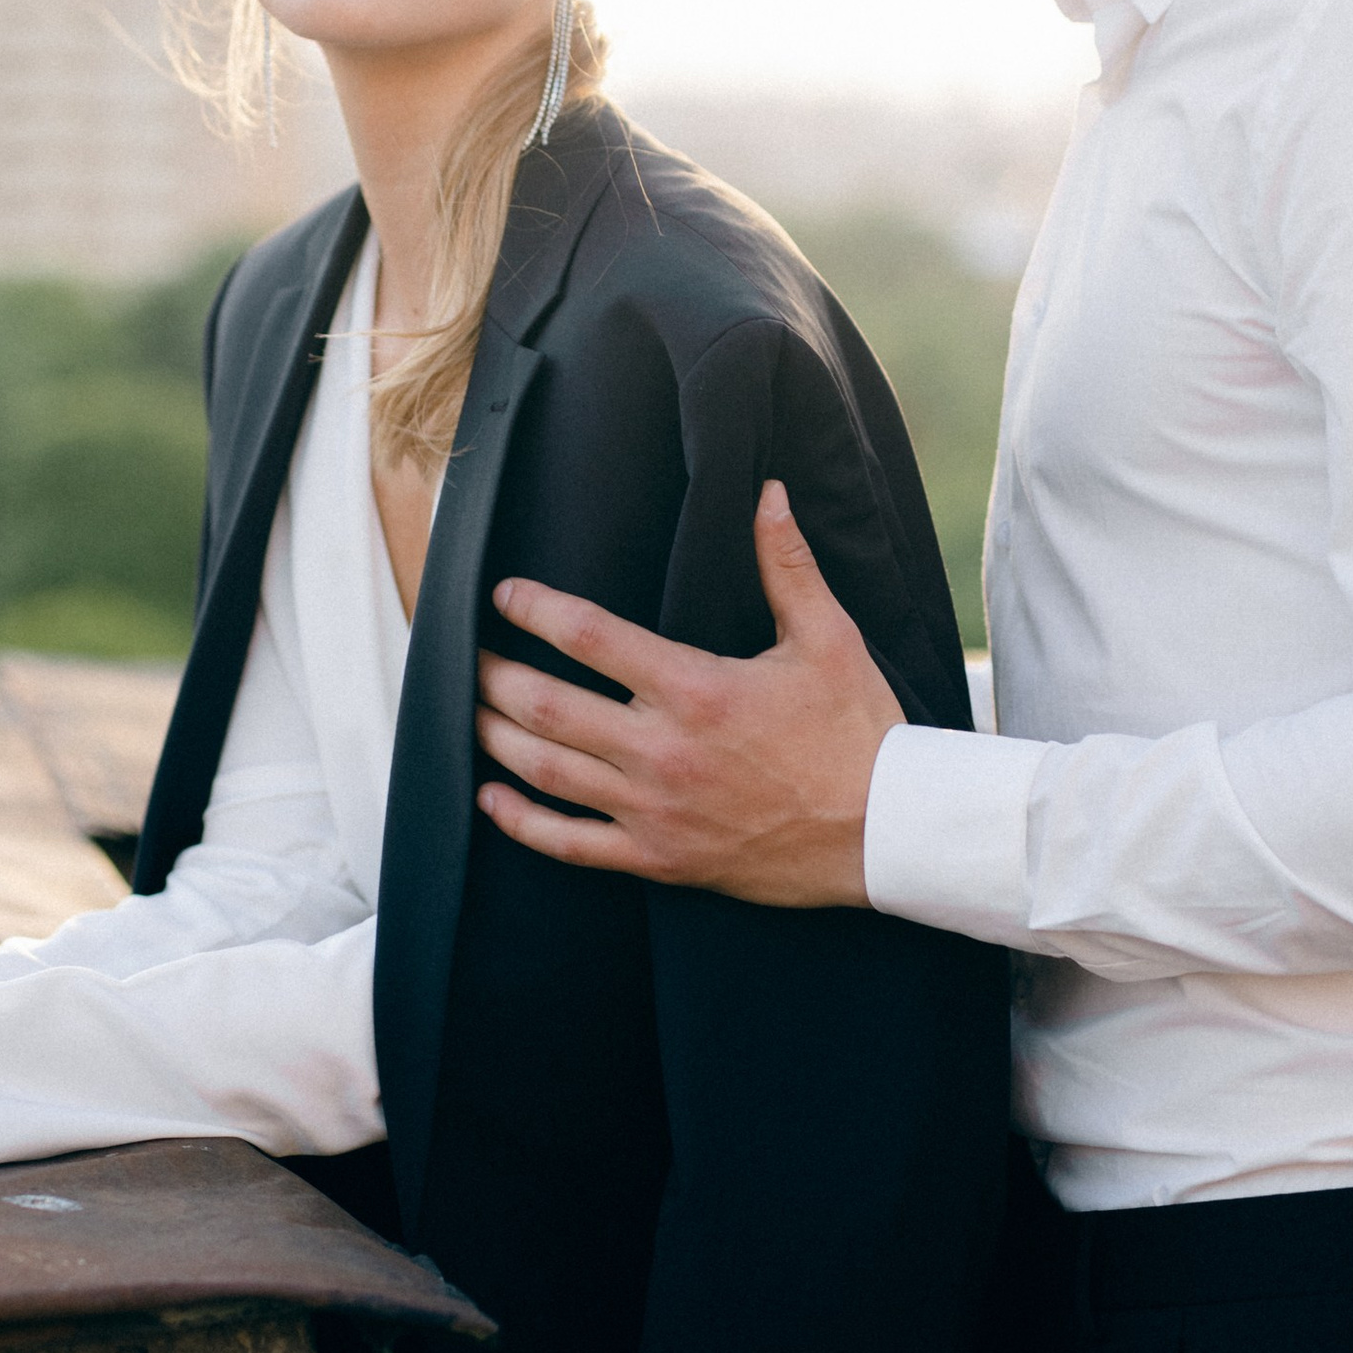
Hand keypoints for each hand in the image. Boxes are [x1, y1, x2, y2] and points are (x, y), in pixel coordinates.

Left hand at [474, 481, 902, 906]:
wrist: (884, 833)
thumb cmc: (857, 733)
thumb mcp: (828, 638)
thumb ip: (786, 565)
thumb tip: (767, 493)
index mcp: (695, 688)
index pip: (588, 636)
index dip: (534, 609)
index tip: (505, 595)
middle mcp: (662, 751)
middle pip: (544, 705)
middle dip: (492, 674)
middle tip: (467, 654)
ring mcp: (654, 810)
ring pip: (543, 771)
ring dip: (493, 737)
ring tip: (468, 711)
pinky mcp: (658, 860)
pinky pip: (568, 844)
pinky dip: (519, 822)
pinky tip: (490, 798)